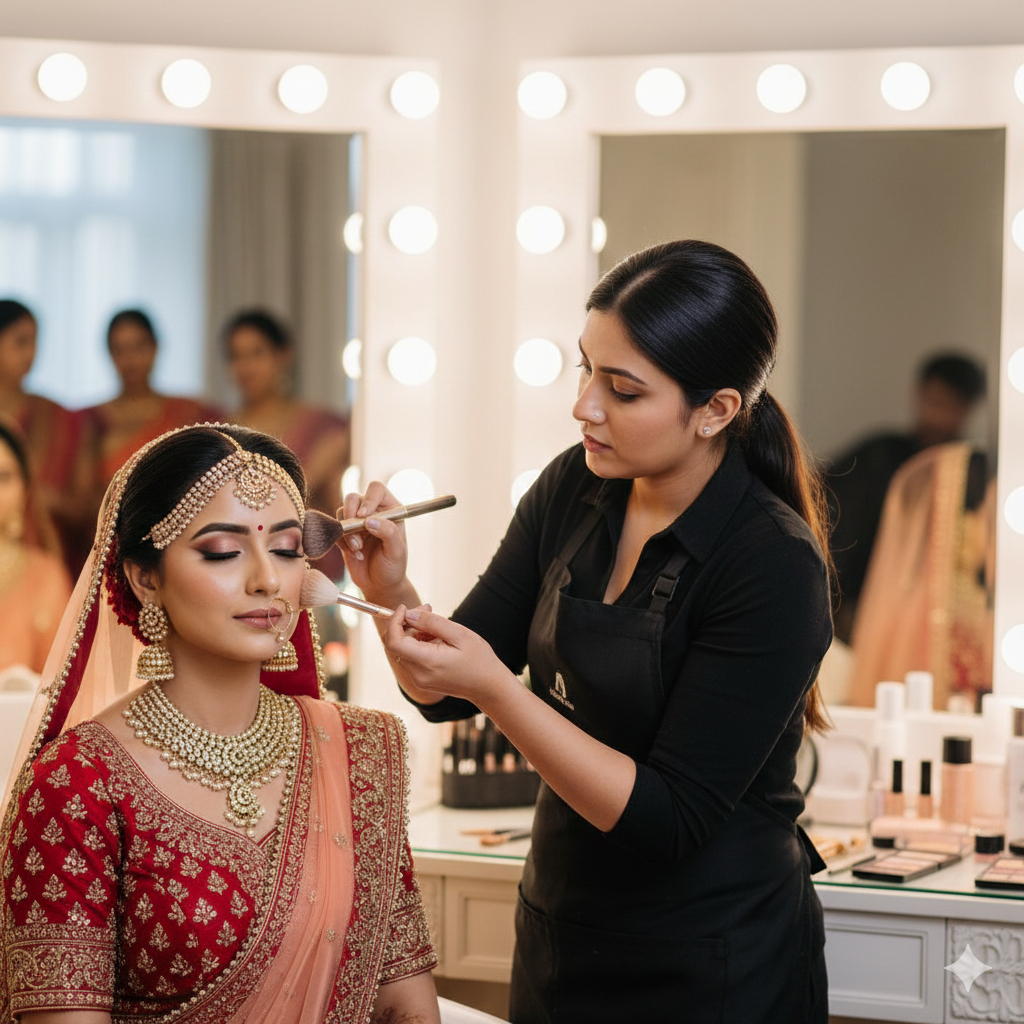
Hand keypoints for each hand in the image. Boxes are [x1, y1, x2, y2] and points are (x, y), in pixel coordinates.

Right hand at [339, 482, 408, 599]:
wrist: (379, 585)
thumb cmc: (393, 567)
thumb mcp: (396, 551)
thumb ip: (388, 533)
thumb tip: (370, 520)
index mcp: (391, 509)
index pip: (376, 489)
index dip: (368, 499)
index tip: (363, 517)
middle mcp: (373, 511)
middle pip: (353, 497)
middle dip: (351, 516)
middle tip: (357, 537)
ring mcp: (357, 522)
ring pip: (342, 512)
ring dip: (347, 533)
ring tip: (358, 549)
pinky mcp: (345, 533)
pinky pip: (335, 529)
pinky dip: (342, 542)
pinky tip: (355, 554)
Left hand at [383, 606, 516, 706]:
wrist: (488, 687)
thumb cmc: (479, 659)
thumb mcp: (459, 634)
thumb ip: (432, 622)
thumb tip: (408, 614)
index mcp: (427, 662)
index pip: (393, 642)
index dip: (394, 621)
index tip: (404, 607)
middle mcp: (417, 674)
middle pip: (397, 643)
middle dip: (407, 623)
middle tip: (429, 609)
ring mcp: (418, 680)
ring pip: (403, 649)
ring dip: (414, 633)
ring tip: (439, 629)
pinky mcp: (421, 680)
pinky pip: (411, 657)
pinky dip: (419, 644)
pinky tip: (438, 640)